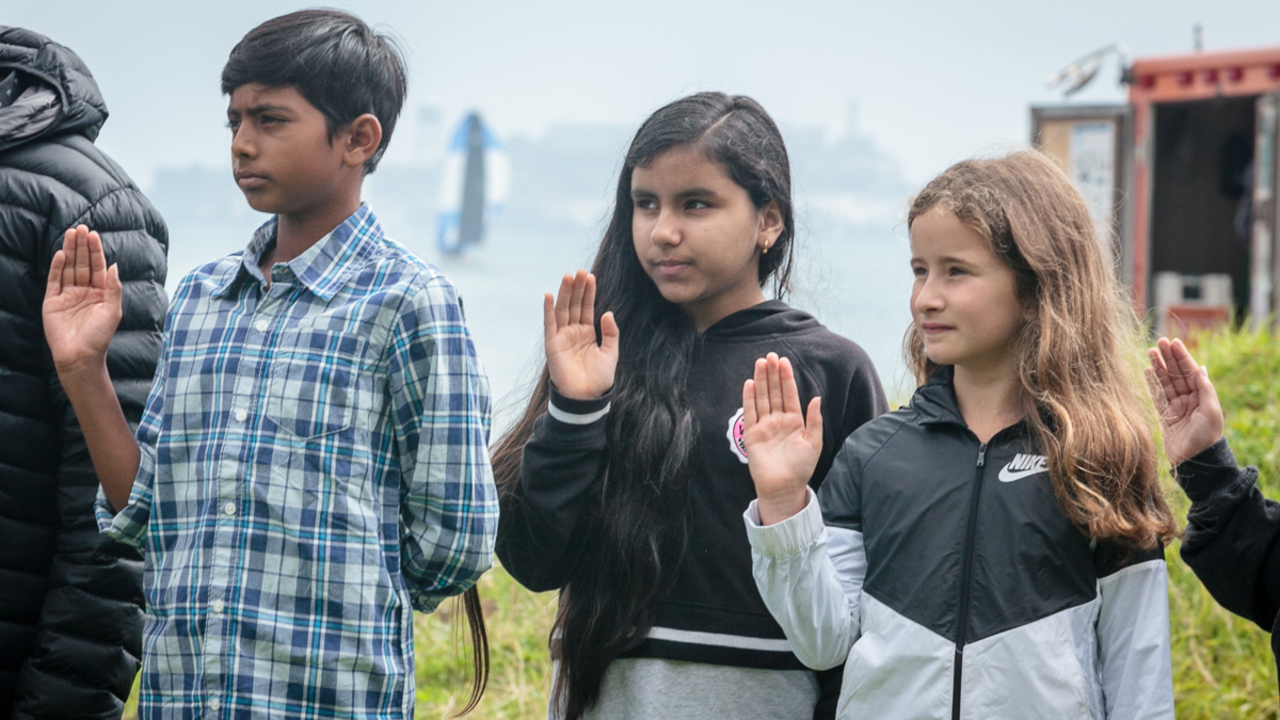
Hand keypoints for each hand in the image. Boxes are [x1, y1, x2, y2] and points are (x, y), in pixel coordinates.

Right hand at [43, 225, 121, 377]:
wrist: (80, 357)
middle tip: (81, 228)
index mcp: (100, 293)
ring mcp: (67, 295)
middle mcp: (84, 292)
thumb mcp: (113, 311)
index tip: (94, 234)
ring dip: (69, 251)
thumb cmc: (99, 337)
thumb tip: (114, 265)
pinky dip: (57, 267)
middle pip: (82, 263)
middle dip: (82, 246)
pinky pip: (54, 281)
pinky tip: (61, 254)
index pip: (97, 267)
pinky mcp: (52, 302)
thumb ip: (114, 288)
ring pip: (68, 268)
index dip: (95, 251)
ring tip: (70, 233)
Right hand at [544, 270, 618, 399]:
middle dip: (577, 288)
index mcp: (587, 332)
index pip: (586, 307)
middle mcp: (573, 331)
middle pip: (574, 305)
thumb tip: (607, 312)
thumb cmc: (599, 378)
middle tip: (580, 271)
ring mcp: (562, 337)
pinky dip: (549, 310)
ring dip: (564, 293)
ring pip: (562, 310)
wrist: (587, 397)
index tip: (590, 276)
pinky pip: (550, 324)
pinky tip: (550, 295)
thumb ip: (611, 333)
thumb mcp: (611, 353)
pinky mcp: (552, 345)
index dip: (588, 292)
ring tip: (568, 276)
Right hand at [743, 353, 822, 524]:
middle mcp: (778, 420)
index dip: (786, 378)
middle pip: (774, 392)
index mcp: (794, 421)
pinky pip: (750, 413)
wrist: (784, 487)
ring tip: (760, 363)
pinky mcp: (752, 434)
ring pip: (762, 398)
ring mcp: (764, 426)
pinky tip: (750, 383)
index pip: (789, 394)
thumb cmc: (801, 467)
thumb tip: (816, 398)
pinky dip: (749, 398)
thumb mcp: (814, 442)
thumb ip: (815, 420)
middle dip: (772, 374)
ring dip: (761, 381)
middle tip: (770, 356)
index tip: (784, 361)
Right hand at [1146, 337, 1223, 466]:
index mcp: (1201, 396)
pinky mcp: (1164, 416)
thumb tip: (1200, 368)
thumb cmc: (1206, 436)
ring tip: (1150, 351)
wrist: (1194, 460)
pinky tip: (1147, 371)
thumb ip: (1205, 389)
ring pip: (1165, 382)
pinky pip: (1156, 396)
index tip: (1173, 342)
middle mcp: (1188, 399)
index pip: (1190, 372)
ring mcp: (1175, 407)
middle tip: (1159, 341)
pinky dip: (1152, 383)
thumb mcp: (1211, 411)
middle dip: (1168, 357)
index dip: (1182, 357)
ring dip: (1158, 367)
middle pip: (1176, 374)